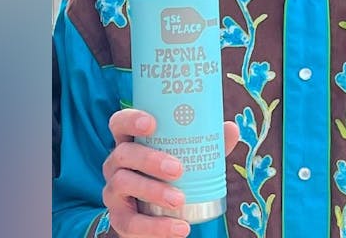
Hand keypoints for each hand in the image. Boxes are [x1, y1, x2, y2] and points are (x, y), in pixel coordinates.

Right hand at [102, 109, 239, 236]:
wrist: (163, 212)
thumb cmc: (175, 171)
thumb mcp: (191, 153)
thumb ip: (209, 140)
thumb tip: (231, 129)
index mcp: (132, 140)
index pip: (120, 122)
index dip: (131, 120)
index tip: (152, 124)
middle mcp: (117, 162)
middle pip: (123, 153)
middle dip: (150, 160)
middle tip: (178, 169)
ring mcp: (114, 190)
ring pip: (123, 184)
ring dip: (153, 191)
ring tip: (180, 200)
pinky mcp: (119, 218)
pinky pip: (130, 222)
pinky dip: (156, 227)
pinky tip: (180, 228)